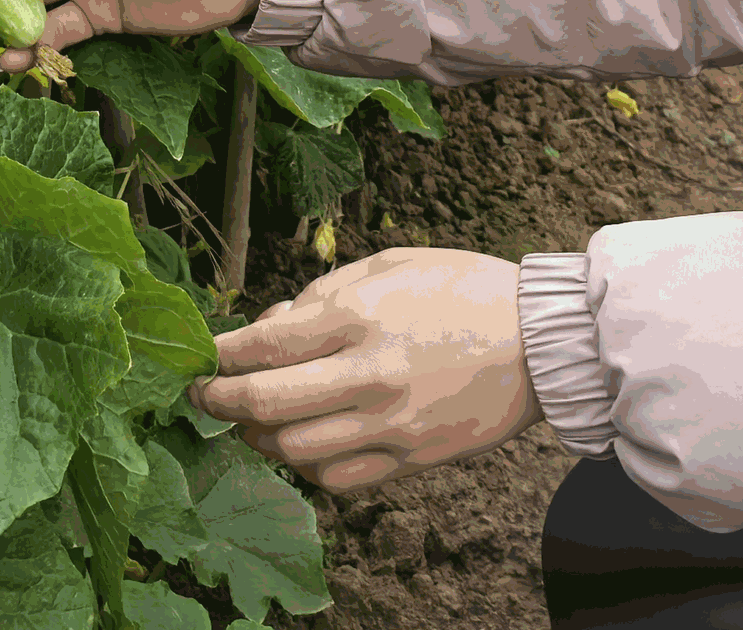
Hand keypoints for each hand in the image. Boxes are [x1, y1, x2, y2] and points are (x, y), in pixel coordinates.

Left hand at [189, 249, 538, 493]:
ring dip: (258, 436)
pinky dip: (306, 466)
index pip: (262, 346)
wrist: (545, 342)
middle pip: (263, 403)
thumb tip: (270, 327)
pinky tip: (301, 443)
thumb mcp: (391, 264)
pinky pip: (338, 478)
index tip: (198, 357)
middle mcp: (369, 373)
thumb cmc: (467, 289)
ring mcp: (391, 424)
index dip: (217, 355)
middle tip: (201, 394)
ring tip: (249, 419)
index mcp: (360, 314)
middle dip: (217, 401)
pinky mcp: (412, 459)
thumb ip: (324, 292)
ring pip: (293, 449)